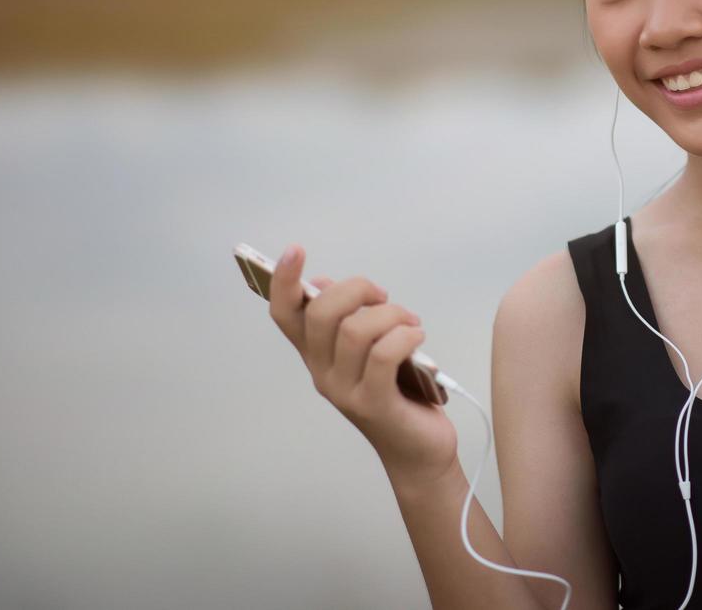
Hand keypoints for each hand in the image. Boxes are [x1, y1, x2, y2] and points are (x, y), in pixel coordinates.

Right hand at [268, 244, 457, 484]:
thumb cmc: (397, 392)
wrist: (418, 450)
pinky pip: (384, 355)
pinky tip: (418, 337)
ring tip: (410, 324)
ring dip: (391, 315)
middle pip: (321, 313)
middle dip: (357, 290)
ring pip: (356, 330)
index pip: (285, 315)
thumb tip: (320, 284)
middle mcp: (322, 373)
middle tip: (384, 298)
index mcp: (317, 355)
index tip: (295, 250)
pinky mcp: (374, 404)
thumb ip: (345, 319)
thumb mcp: (368, 350)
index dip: (282, 281)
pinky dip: (405, 336)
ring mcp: (345, 391)